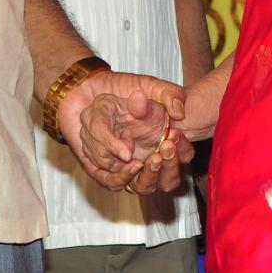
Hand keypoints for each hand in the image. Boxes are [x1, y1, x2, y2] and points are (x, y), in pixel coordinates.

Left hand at [60, 70, 191, 192]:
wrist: (88, 90)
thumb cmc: (121, 89)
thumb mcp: (148, 86)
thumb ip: (168, 94)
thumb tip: (178, 112)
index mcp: (163, 140)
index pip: (183, 156)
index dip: (183, 151)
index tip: (175, 134)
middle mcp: (148, 158)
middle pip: (168, 180)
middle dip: (169, 167)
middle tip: (165, 148)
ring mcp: (128, 168)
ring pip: (145, 186)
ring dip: (150, 174)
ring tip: (148, 157)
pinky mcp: (105, 171)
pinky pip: (116, 183)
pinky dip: (122, 176)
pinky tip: (126, 159)